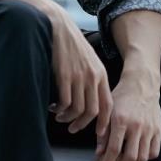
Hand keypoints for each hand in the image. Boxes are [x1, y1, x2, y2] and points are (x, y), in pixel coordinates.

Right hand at [46, 4, 112, 140]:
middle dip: (83, 125)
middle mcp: (92, 77)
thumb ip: (92, 78)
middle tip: (73, 129)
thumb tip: (90, 100)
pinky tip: (53, 107)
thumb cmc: (72, 45)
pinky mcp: (64, 76)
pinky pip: (64, 102)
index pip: (108, 105)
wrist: (59, 27)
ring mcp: (78, 77)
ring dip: (67, 118)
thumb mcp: (89, 61)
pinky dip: (59, 109)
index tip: (98, 134)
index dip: (104, 122)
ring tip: (59, 117)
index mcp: (101, 75)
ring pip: (77, 109)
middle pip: (93, 111)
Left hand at [93, 69, 160, 160]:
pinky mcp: (158, 129)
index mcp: (121, 120)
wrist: (141, 84)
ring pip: (142, 157)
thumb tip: (99, 154)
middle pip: (130, 157)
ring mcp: (149, 128)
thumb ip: (103, 133)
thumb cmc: (121, 97)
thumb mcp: (107, 111)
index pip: (114, 150)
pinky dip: (145, 157)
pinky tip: (136, 154)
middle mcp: (137, 126)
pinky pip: (154, 151)